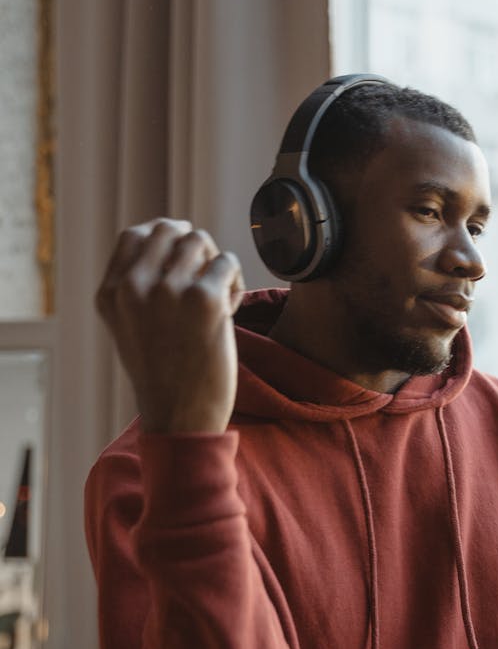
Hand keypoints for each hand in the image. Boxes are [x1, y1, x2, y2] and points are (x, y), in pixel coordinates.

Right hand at [97, 218, 244, 432]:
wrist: (181, 419)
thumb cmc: (164, 377)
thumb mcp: (132, 329)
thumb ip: (140, 287)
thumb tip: (172, 238)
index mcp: (111, 294)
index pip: (134, 235)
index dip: (164, 237)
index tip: (183, 255)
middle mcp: (134, 287)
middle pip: (170, 230)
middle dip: (194, 246)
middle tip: (206, 276)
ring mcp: (168, 291)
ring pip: (201, 241)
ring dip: (216, 264)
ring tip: (219, 297)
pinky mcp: (204, 299)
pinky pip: (228, 263)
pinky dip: (235, 282)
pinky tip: (230, 310)